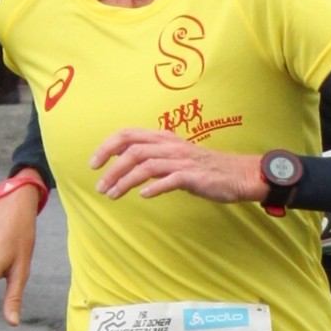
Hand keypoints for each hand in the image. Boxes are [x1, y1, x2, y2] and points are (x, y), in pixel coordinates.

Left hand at [90, 130, 264, 203]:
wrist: (237, 174)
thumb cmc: (204, 167)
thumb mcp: (176, 155)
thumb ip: (153, 155)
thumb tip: (125, 161)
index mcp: (163, 138)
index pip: (127, 134)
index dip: (106, 147)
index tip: (93, 164)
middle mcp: (170, 145)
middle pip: (132, 151)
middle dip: (111, 169)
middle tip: (99, 187)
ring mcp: (182, 160)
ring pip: (146, 166)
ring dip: (125, 181)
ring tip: (113, 195)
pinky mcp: (193, 176)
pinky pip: (170, 180)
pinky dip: (154, 187)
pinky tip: (144, 196)